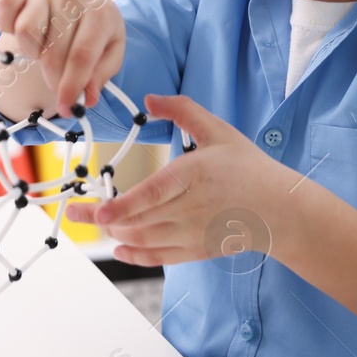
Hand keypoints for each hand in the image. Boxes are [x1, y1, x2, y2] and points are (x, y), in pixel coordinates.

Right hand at [0, 0, 125, 114]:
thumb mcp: (111, 52)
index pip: (81, 56)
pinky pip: (4, 12)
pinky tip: (28, 35)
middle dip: (53, 78)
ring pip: (25, 32)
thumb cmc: (96, 30)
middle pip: (52, 51)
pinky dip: (8, 28)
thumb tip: (86, 100)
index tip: (66, 108)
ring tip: (45, 52)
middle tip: (58, 83)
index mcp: (99, 13)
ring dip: (33, 52)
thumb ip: (101, 76)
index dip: (71, 86)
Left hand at [66, 93, 292, 266]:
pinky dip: (135, 255)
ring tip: (95, 223)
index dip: (120, 207)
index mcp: (192, 177)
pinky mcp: (195, 251)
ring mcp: (191, 234)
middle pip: (137, 221)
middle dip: (101, 220)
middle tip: (75, 214)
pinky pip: (158, 257)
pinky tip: (118, 248)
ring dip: (115, 234)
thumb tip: (149, 99)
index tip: (98, 210)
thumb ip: (183, 110)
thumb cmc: (249, 168)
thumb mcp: (218, 130)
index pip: (149, 197)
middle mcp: (189, 209)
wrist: (280, 210)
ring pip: (143, 239)